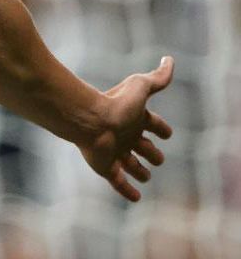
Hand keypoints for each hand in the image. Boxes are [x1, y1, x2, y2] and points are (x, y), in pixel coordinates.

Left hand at [77, 57, 174, 201]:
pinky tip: (136, 198)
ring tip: (145, 176)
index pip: (154, 124)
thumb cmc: (115, 102)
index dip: (162, 129)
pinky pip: (118, 182)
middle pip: (142, 147)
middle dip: (151, 152)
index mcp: (134, 118)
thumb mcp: (140, 87)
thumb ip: (157, 78)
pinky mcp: (106, 167)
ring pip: (131, 165)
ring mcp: (115, 152)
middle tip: (157, 157)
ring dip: (139, 171)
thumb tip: (169, 60)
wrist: (89, 120)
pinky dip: (128, 190)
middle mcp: (125, 136)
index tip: (167, 133)